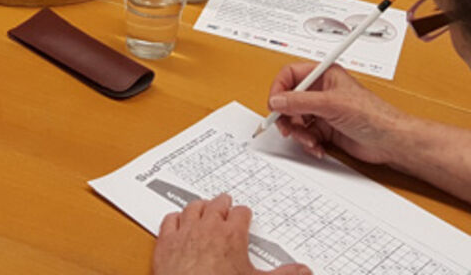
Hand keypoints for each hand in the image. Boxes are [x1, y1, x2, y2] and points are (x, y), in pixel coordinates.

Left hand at [151, 194, 310, 274]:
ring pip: (192, 208)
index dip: (244, 214)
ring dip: (199, 206)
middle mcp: (208, 228)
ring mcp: (186, 233)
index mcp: (231, 235)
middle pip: (217, 204)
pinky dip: (174, 218)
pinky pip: (169, 220)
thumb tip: (303, 272)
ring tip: (203, 206)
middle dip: (223, 203)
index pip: (241, 213)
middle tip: (226, 202)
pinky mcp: (166, 242)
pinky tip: (176, 220)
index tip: (244, 215)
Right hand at [265, 62, 418, 167]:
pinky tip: (317, 147)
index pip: (291, 75)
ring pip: (295, 120)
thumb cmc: (373, 115)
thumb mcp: (332, 104)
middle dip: (287, 116)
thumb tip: (277, 99)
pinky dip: (308, 143)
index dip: (279, 89)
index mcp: (324, 75)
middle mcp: (321, 92)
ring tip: (309, 140)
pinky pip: (305, 135)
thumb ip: (301, 101)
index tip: (274, 105)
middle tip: (288, 128)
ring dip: (298, 133)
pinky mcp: (326, 130)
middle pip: (289, 100)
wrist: (389, 141)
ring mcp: (323, 112)